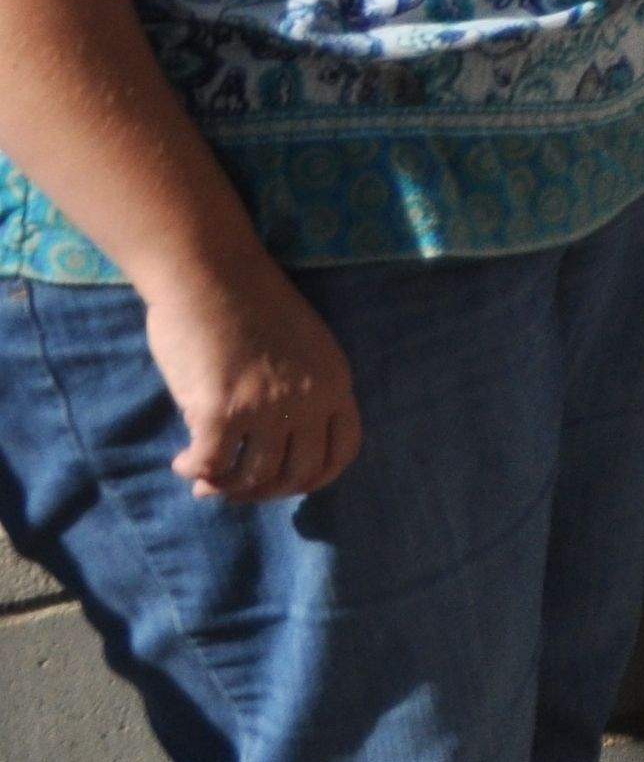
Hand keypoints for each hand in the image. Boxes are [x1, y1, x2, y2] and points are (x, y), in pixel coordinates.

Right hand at [145, 251, 359, 502]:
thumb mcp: (303, 345)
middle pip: (297, 474)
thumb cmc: (249, 302)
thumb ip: (299, 389)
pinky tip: (183, 463)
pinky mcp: (220, 410)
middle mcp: (309, 398)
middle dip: (263, 491)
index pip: (341, 453)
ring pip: (253, 476)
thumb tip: (272, 446)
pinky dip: (195, 471)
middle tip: (233, 486)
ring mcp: (266, 406)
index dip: (311, 477)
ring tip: (204, 478)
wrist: (208, 270)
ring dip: (226, 486)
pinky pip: (210, 464)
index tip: (282, 482)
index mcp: (335, 381)